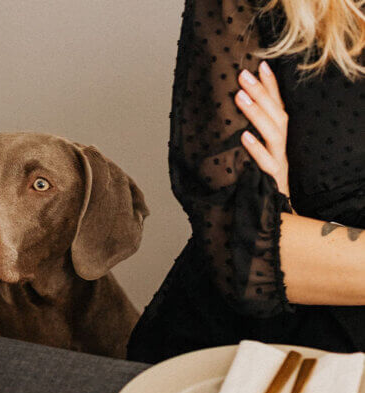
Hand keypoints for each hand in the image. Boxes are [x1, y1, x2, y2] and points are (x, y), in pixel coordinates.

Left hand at [234, 61, 289, 197]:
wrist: (269, 213)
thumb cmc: (256, 180)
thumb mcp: (250, 153)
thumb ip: (244, 134)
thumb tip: (226, 111)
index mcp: (276, 138)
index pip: (278, 106)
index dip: (271, 86)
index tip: (260, 64)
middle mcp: (281, 147)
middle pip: (277, 114)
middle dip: (261, 93)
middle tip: (243, 74)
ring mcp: (278, 162)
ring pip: (274, 133)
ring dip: (257, 113)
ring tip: (240, 97)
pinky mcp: (272, 180)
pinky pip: (267, 163)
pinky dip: (256, 149)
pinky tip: (244, 136)